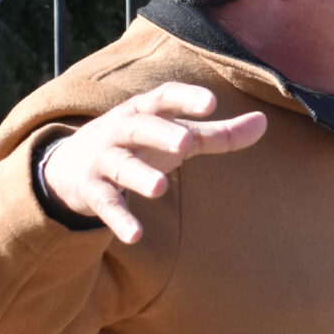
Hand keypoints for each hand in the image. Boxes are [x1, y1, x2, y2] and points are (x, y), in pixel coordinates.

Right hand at [40, 82, 268, 244]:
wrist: (68, 167)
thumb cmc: (137, 145)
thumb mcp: (175, 136)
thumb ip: (218, 133)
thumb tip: (264, 123)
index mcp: (144, 111)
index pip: (164, 97)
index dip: (185, 98)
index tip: (211, 103)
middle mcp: (121, 130)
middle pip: (141, 127)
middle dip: (161, 133)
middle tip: (185, 143)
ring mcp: (104, 160)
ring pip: (122, 166)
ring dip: (139, 176)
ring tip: (160, 188)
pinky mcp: (92, 191)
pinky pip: (107, 204)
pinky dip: (120, 220)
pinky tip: (135, 236)